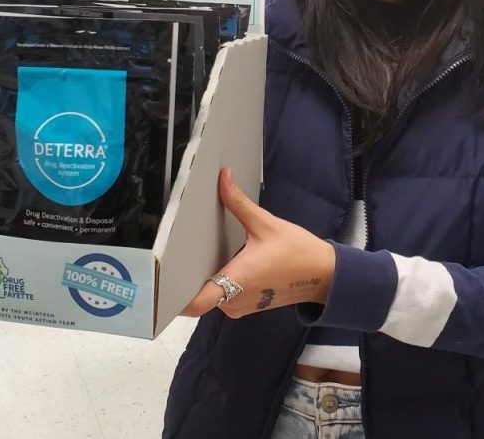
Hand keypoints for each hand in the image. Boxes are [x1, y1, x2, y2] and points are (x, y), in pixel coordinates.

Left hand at [183, 167, 335, 318]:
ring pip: (211, 293)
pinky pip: (223, 294)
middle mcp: (235, 299)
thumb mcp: (266, 224)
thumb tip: (223, 178)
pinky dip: (219, 279)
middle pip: (198, 293)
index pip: (195, 302)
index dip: (174, 296)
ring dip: (205, 275)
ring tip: (197, 250)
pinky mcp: (246, 304)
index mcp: (237, 280)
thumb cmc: (298, 252)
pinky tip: (220, 259)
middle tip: (176, 250)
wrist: (323, 275)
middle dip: (188, 274)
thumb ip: (238, 203)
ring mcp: (240, 305)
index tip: (160, 280)